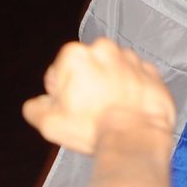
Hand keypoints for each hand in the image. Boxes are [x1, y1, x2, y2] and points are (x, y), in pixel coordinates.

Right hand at [22, 38, 175, 153]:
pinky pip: (137, 79)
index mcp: (75, 54)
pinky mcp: (152, 72)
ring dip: (111, 87)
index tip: (72, 110)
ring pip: (114, 71)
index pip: (59, 73)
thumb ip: (35, 108)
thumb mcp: (49, 124)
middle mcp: (104, 48)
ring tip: (114, 113)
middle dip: (88, 86)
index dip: (62, 95)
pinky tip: (130, 111)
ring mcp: (132, 58)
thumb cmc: (92, 129)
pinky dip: (133, 91)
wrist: (136, 138)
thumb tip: (38, 103)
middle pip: (88, 68)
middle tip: (93, 112)